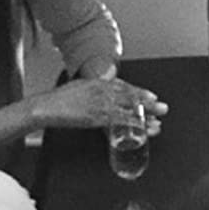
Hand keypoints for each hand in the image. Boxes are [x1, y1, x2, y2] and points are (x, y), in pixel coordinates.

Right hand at [31, 78, 167, 133]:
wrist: (46, 106)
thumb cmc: (60, 98)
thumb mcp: (81, 84)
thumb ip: (95, 84)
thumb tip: (106, 80)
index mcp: (100, 82)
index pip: (124, 87)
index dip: (139, 92)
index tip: (152, 96)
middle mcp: (103, 91)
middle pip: (130, 97)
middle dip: (148, 103)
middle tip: (163, 107)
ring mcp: (100, 104)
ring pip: (127, 110)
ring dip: (144, 116)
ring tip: (158, 122)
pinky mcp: (96, 117)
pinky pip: (117, 121)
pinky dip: (130, 124)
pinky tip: (140, 129)